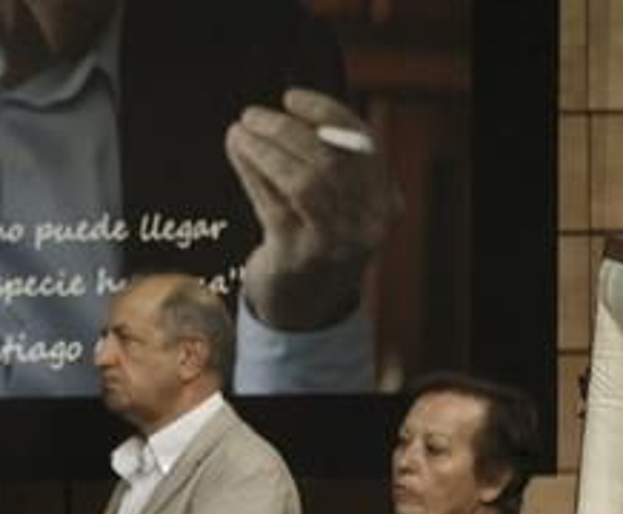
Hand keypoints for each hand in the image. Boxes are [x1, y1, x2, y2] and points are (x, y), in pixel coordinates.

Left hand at [225, 88, 401, 329]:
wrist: (304, 306)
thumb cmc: (316, 241)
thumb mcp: (338, 204)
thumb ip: (327, 163)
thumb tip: (285, 113)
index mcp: (386, 202)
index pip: (362, 145)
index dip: (326, 114)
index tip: (292, 98)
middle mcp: (367, 224)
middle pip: (329, 162)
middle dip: (286, 131)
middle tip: (252, 115)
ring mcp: (334, 245)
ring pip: (302, 182)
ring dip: (265, 150)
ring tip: (238, 132)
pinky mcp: (297, 258)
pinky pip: (271, 204)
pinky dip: (251, 173)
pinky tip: (237, 154)